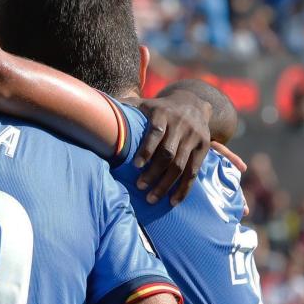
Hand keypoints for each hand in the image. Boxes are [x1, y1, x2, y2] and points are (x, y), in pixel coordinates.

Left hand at [128, 92, 246, 204]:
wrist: (193, 102)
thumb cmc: (160, 109)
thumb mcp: (145, 103)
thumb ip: (126, 106)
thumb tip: (99, 108)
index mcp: (163, 113)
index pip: (156, 132)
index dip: (146, 150)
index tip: (136, 166)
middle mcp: (181, 125)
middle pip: (168, 153)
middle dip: (154, 172)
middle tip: (140, 186)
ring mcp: (194, 137)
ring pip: (180, 165)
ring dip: (165, 185)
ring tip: (151, 198)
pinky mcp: (203, 147)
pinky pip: (193, 171)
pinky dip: (183, 188)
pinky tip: (173, 201)